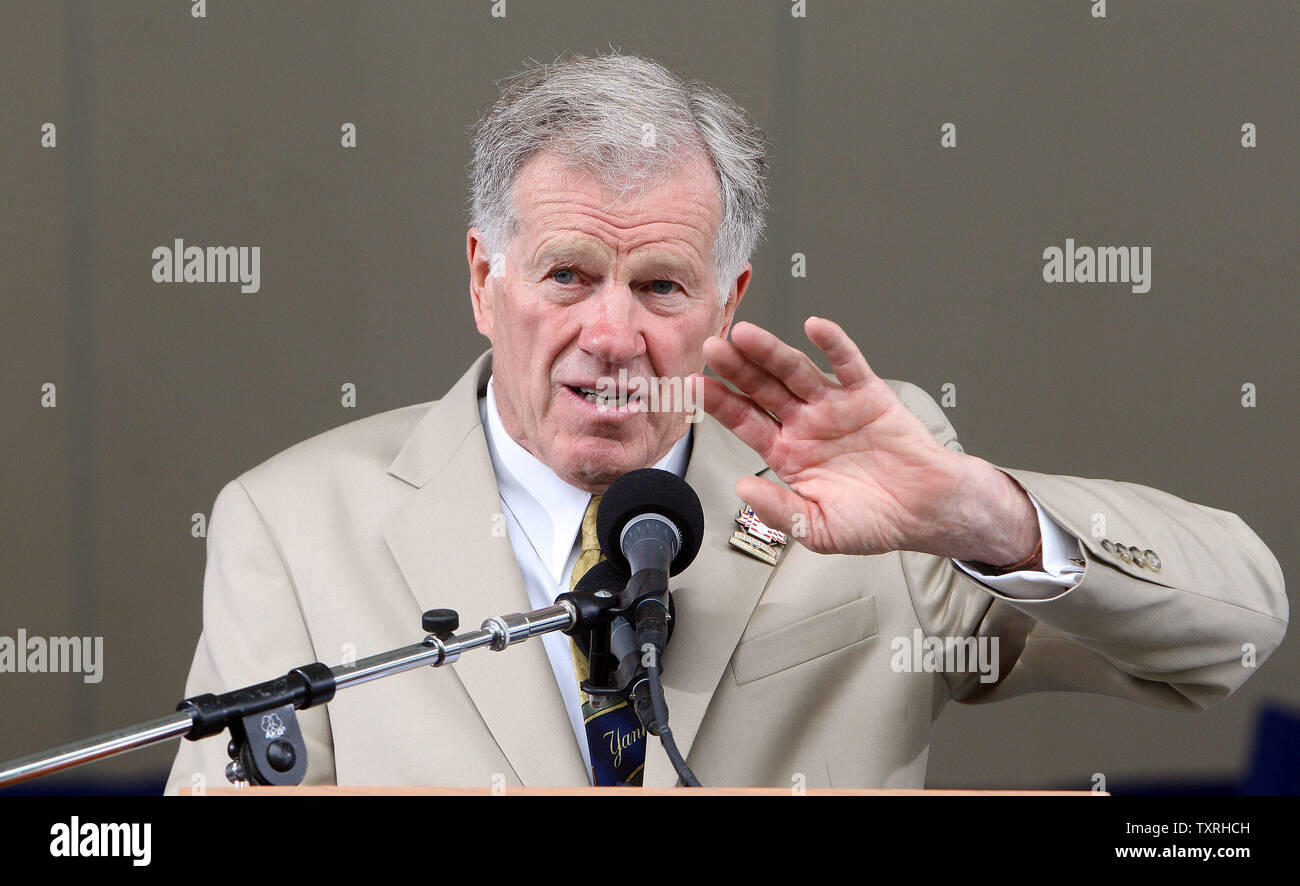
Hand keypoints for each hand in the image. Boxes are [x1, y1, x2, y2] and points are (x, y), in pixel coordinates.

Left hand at [691, 317, 1039, 563]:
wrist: (927, 511)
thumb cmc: (875, 521)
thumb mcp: (816, 529)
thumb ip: (779, 509)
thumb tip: (742, 488)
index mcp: (788, 454)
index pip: (745, 422)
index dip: (721, 403)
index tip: (695, 385)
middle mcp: (806, 424)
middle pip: (763, 389)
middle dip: (738, 369)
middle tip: (713, 348)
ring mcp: (834, 406)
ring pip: (797, 371)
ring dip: (772, 352)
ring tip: (746, 335)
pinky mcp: (868, 394)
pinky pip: (847, 364)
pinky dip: (833, 344)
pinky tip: (815, 327)